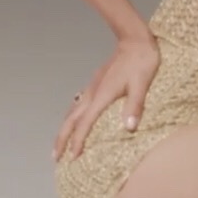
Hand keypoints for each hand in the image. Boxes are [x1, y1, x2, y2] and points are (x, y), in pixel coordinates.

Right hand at [56, 36, 159, 161]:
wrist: (135, 40)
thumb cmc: (141, 62)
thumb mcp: (142, 84)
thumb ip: (135, 105)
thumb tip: (129, 128)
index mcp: (102, 96)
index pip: (85, 123)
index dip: (77, 141)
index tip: (72, 157)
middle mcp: (92, 93)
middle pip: (71, 120)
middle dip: (61, 139)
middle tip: (55, 157)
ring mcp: (92, 88)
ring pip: (72, 112)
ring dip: (64, 129)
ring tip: (59, 145)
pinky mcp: (95, 85)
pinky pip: (78, 105)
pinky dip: (72, 118)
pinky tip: (74, 121)